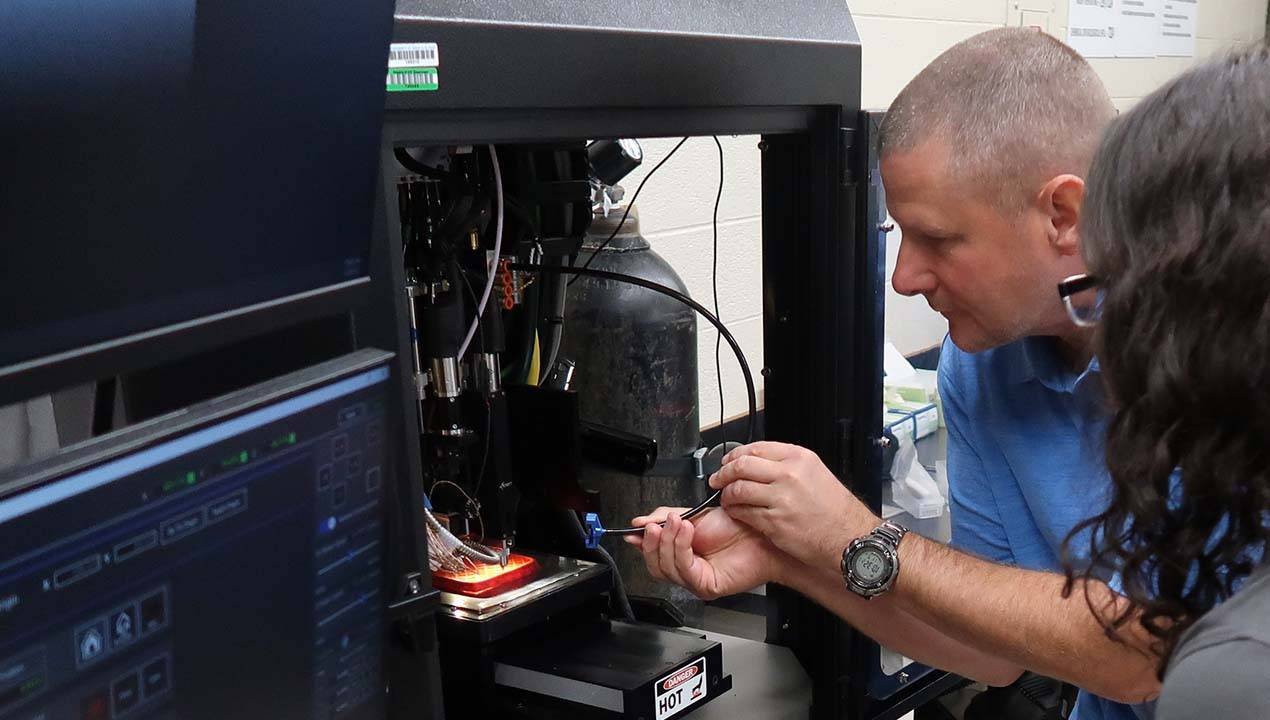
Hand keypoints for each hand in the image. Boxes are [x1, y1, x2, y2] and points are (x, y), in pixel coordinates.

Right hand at [623, 507, 786, 599]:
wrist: (762, 534)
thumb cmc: (738, 526)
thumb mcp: (694, 515)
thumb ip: (666, 518)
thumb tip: (640, 523)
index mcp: (681, 552)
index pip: (652, 554)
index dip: (641, 543)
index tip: (634, 531)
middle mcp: (686, 568)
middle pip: (654, 566)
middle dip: (652, 543)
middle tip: (655, 525)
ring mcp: (695, 579)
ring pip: (666, 569)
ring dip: (668, 542)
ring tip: (677, 522)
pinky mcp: (706, 586)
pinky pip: (684, 570)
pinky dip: (681, 549)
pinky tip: (687, 532)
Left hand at [709, 441, 880, 570]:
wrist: (849, 538)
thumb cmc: (835, 512)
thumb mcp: (815, 474)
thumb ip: (787, 466)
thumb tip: (759, 464)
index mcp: (799, 458)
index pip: (756, 448)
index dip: (735, 455)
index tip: (728, 462)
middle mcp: (789, 475)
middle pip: (742, 465)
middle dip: (724, 472)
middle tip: (717, 479)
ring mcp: (781, 498)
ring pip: (739, 488)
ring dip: (727, 494)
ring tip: (727, 499)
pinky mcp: (775, 521)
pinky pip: (744, 512)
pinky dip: (735, 512)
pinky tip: (737, 513)